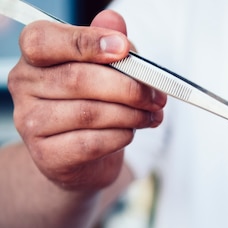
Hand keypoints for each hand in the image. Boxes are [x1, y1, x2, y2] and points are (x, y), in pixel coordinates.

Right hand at [8, 11, 165, 190]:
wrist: (82, 158)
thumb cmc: (93, 105)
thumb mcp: (104, 71)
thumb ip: (110, 44)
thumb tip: (115, 23)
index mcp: (35, 56)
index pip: (45, 41)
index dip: (86, 43)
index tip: (124, 49)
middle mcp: (24, 85)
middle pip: (77, 79)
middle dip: (128, 87)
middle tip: (157, 96)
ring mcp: (31, 122)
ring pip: (89, 113)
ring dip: (130, 114)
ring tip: (150, 115)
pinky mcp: (48, 155)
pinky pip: (92, 143)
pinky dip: (120, 136)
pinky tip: (131, 132)